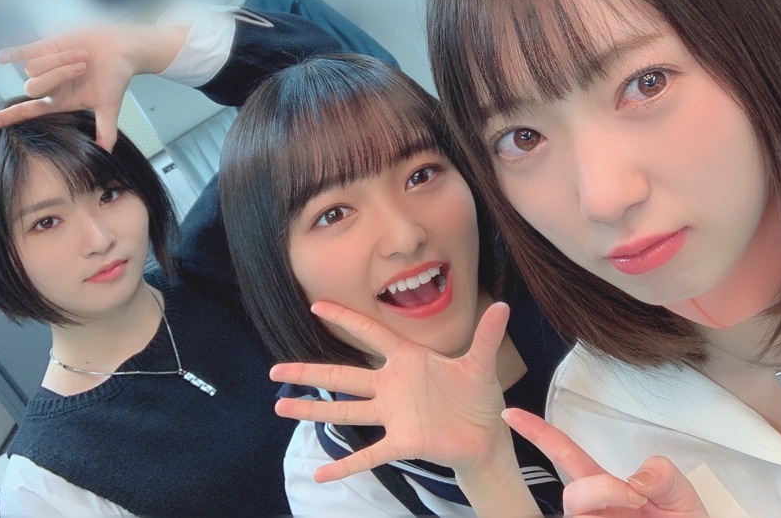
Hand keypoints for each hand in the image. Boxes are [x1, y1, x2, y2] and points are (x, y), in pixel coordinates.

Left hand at [0, 24, 186, 149]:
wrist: (122, 50)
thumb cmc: (116, 78)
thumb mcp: (110, 106)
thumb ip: (105, 130)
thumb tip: (105, 153)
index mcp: (58, 101)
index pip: (22, 113)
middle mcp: (47, 85)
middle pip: (32, 87)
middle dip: (57, 75)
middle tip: (83, 66)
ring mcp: (44, 65)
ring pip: (33, 68)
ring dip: (59, 60)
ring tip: (81, 55)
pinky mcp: (45, 46)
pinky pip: (22, 51)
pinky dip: (11, 54)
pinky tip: (1, 58)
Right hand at [271, 301, 512, 483]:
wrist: (488, 435)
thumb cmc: (479, 396)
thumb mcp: (481, 363)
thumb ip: (487, 335)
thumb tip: (505, 305)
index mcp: (408, 360)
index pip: (371, 334)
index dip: (346, 319)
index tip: (316, 305)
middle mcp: (393, 386)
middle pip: (344, 376)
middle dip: (310, 373)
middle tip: (275, 371)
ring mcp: (393, 415)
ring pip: (346, 412)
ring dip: (314, 412)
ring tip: (281, 409)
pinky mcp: (402, 442)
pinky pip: (369, 455)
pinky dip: (346, 465)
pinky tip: (321, 474)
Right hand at [503, 408, 706, 517]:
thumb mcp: (682, 497)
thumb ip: (664, 475)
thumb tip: (636, 477)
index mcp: (610, 491)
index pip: (567, 456)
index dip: (539, 433)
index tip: (511, 414)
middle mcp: (597, 513)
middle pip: (571, 493)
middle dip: (599, 488)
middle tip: (638, 497)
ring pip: (576, 509)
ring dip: (606, 500)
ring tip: (639, 510)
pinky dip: (609, 517)